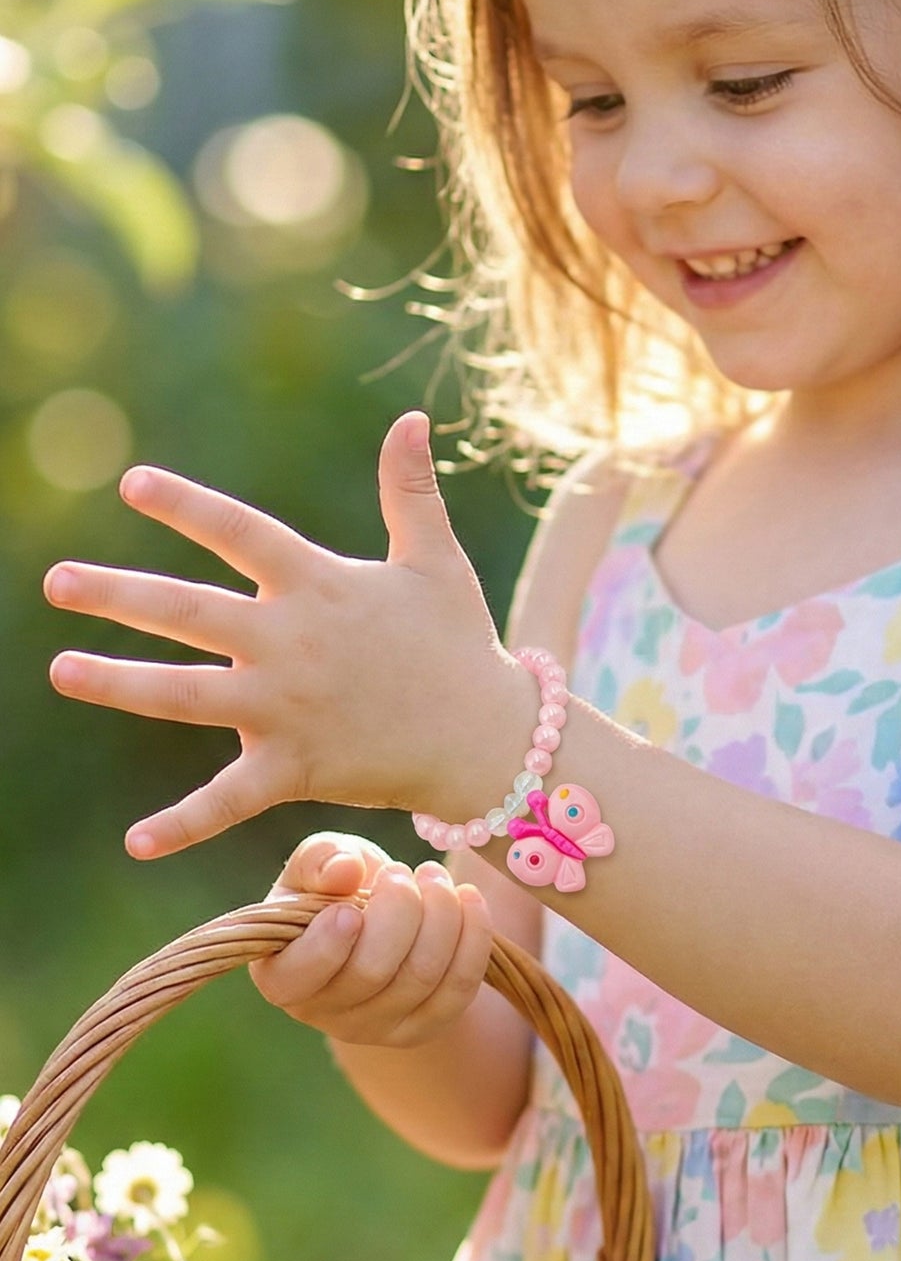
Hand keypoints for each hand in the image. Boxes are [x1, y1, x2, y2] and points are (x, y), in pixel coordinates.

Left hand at [45, 412, 528, 857]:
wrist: (485, 736)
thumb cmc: (460, 642)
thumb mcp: (436, 560)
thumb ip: (411, 491)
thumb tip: (413, 418)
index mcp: (321, 587)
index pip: (240, 534)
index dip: (187, 505)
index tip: (131, 483)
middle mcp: (293, 643)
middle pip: (190, 613)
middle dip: (119, 595)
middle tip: (56, 581)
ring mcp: (288, 709)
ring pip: (185, 696)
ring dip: (119, 683)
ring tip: (61, 668)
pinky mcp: (295, 767)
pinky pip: (228, 800)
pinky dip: (183, 824)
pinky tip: (134, 843)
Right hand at [250, 832, 493, 1048]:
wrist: (381, 915)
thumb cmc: (339, 885)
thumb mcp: (319, 860)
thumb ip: (320, 858)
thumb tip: (344, 871)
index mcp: (283, 974)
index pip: (298, 976)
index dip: (327, 944)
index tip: (351, 905)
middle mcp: (325, 1013)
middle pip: (372, 972)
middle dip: (399, 909)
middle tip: (403, 870)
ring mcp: (378, 1027)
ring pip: (422, 976)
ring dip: (440, 914)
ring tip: (435, 876)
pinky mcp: (425, 1025)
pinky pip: (459, 989)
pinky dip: (473, 938)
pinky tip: (470, 900)